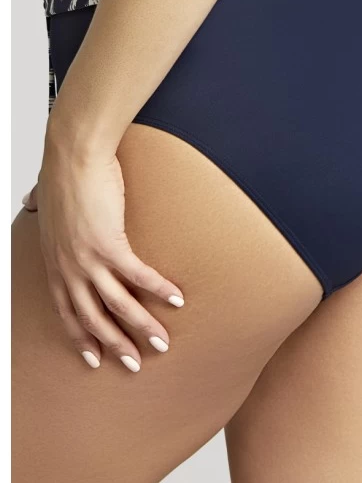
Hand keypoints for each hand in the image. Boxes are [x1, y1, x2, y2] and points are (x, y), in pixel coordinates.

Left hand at [25, 145, 184, 372]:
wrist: (73, 156)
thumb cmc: (61, 174)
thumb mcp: (42, 199)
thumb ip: (37, 206)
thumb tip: (28, 199)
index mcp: (55, 262)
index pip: (66, 311)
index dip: (80, 338)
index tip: (94, 357)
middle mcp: (69, 269)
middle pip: (92, 318)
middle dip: (114, 345)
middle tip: (133, 363)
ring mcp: (89, 260)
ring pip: (117, 305)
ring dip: (141, 327)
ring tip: (161, 343)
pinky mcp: (110, 245)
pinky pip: (139, 276)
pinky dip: (158, 289)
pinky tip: (176, 298)